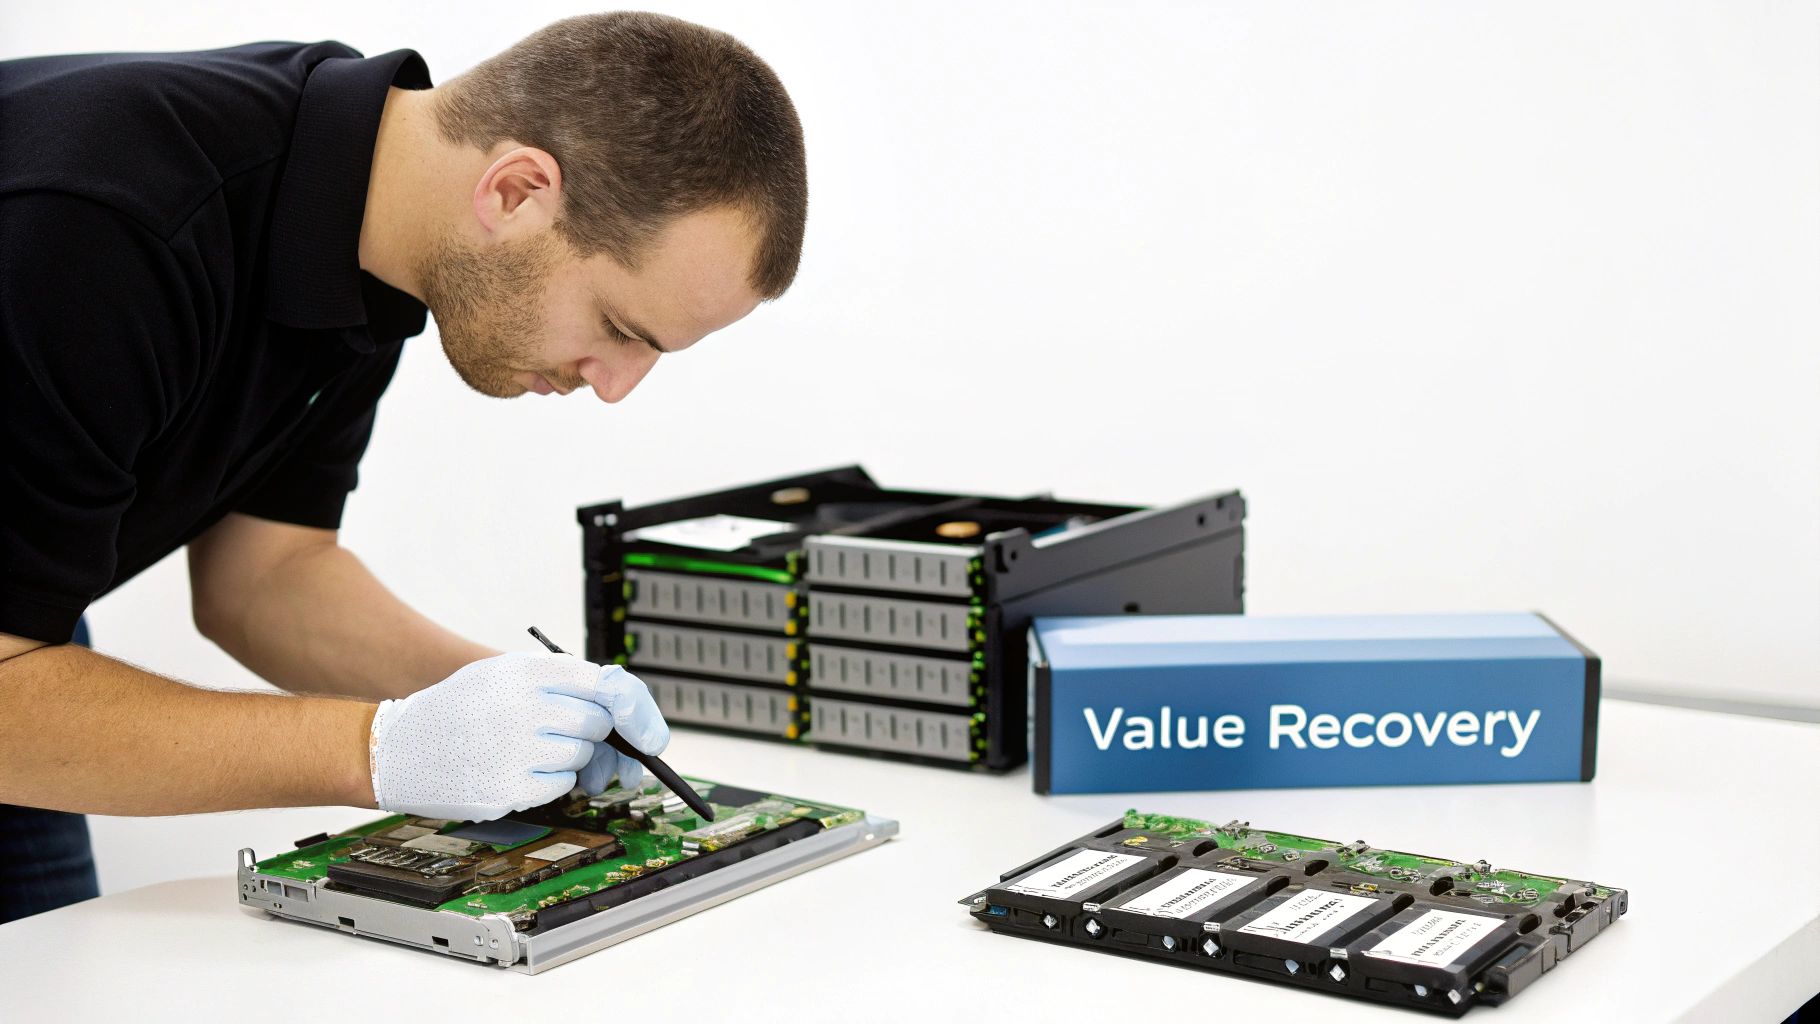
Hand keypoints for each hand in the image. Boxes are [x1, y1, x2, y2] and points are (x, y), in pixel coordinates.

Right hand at [367, 652, 668, 820]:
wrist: (396, 749)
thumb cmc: (457, 711)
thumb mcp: (502, 674)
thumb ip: (560, 680)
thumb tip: (623, 702)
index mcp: (524, 671)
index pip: (605, 684)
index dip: (634, 708)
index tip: (647, 731)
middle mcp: (522, 707)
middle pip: (597, 724)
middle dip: (590, 733)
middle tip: (560, 733)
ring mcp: (515, 750)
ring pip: (581, 757)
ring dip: (566, 757)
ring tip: (522, 748)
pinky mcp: (509, 790)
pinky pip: (561, 786)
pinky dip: (549, 782)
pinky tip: (514, 769)